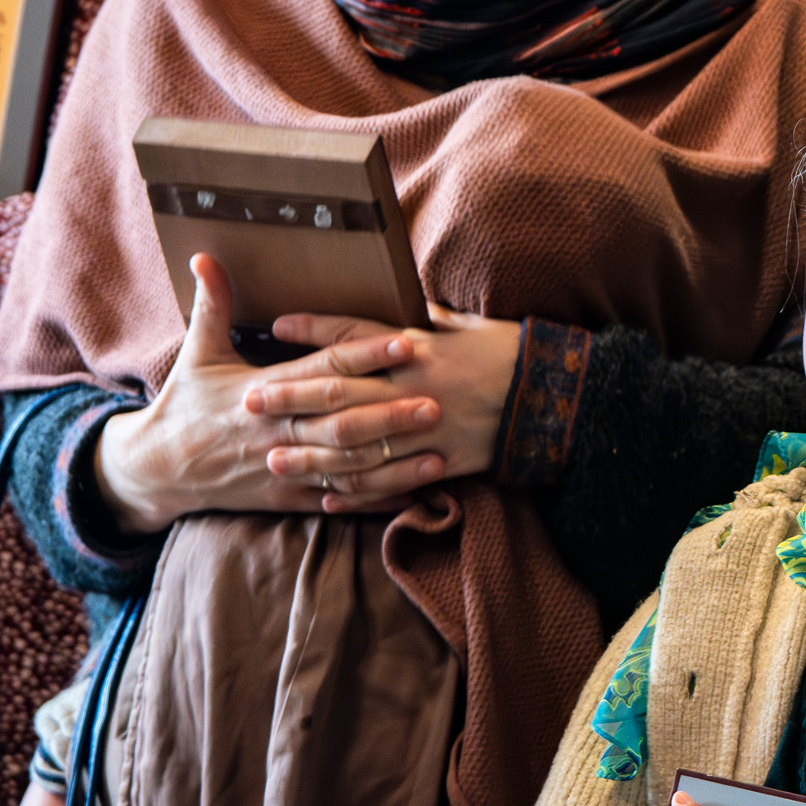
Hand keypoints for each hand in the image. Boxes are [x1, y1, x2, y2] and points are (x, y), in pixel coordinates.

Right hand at [93, 257, 436, 530]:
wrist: (158, 468)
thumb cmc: (185, 405)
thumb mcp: (197, 353)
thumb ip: (212, 305)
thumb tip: (204, 257)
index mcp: (263, 390)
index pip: (323, 368)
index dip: (366, 354)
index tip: (406, 342)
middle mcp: (277, 430)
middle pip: (343, 420)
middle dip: (391, 413)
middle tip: (437, 401)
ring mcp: (283, 467)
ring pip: (346, 466)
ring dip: (393, 461)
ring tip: (439, 452)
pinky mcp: (286, 497)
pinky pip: (336, 499)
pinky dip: (374, 500)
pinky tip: (412, 494)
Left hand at [246, 300, 518, 496]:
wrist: (556, 395)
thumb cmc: (507, 351)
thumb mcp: (462, 324)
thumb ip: (419, 322)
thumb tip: (387, 307)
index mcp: (419, 348)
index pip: (353, 339)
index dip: (311, 333)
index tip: (273, 329)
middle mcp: (415, 389)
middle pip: (340, 395)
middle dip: (291, 400)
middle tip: (249, 404)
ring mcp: (428, 430)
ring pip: (357, 448)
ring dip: (312, 456)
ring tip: (275, 460)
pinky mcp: (443, 462)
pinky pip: (391, 483)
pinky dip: (357, 494)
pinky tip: (326, 498)